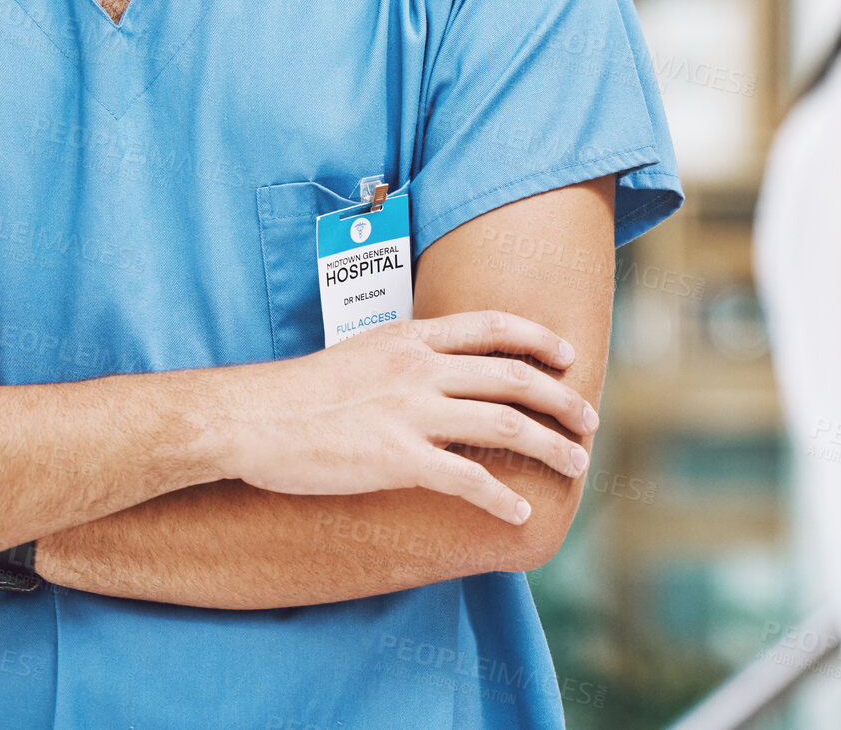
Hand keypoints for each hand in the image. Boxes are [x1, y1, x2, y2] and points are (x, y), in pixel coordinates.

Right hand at [217, 311, 600, 524]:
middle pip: (512, 377)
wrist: (250, 417)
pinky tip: (520, 512)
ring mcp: (411, 413)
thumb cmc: (297, 393)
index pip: (491, 327)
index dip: (538, 339)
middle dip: (561, 399)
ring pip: (504, 424)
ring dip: (549, 445)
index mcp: (409, 339)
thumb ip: (405, 358)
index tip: (568, 355)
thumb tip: (438, 370)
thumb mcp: (359, 353)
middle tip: (589, 418)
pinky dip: (502, 498)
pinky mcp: (398, 458)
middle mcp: (418, 369)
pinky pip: (468, 478)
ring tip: (575, 463)